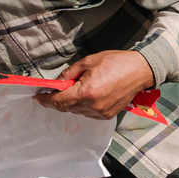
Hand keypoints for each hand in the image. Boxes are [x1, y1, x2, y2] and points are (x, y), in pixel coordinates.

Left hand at [39, 50, 154, 120]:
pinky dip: (83, 106)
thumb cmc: (116, 62)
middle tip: (56, 89)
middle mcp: (92, 106)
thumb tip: (58, 82)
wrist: (139, 71)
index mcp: (86, 92)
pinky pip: (88, 113)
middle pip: (66, 108)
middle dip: (58, 99)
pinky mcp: (107, 115)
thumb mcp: (88, 62)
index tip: (38, 98)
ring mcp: (101, 113)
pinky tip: (88, 95)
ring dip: (71, 102)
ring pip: (77, 111)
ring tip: (77, 88)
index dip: (46, 100)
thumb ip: (70, 74)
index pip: (59, 101)